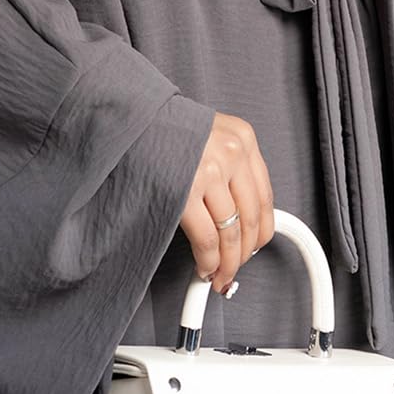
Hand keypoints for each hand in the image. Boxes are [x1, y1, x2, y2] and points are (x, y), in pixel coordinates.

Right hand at [178, 112, 275, 294]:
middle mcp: (230, 153)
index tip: (256, 247)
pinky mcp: (184, 191)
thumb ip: (230, 166)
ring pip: (229, 233)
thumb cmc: (163, 128)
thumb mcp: (210, 135)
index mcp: (242, 138)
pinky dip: (208, 261)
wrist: (128, 119)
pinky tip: (205, 267)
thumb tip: (241, 216)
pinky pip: (206, 239)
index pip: (264, 196)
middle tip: (235, 268)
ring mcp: (209, 172)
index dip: (262, 231)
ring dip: (226, 264)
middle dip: (244, 253)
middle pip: (250, 218)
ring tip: (219, 274)